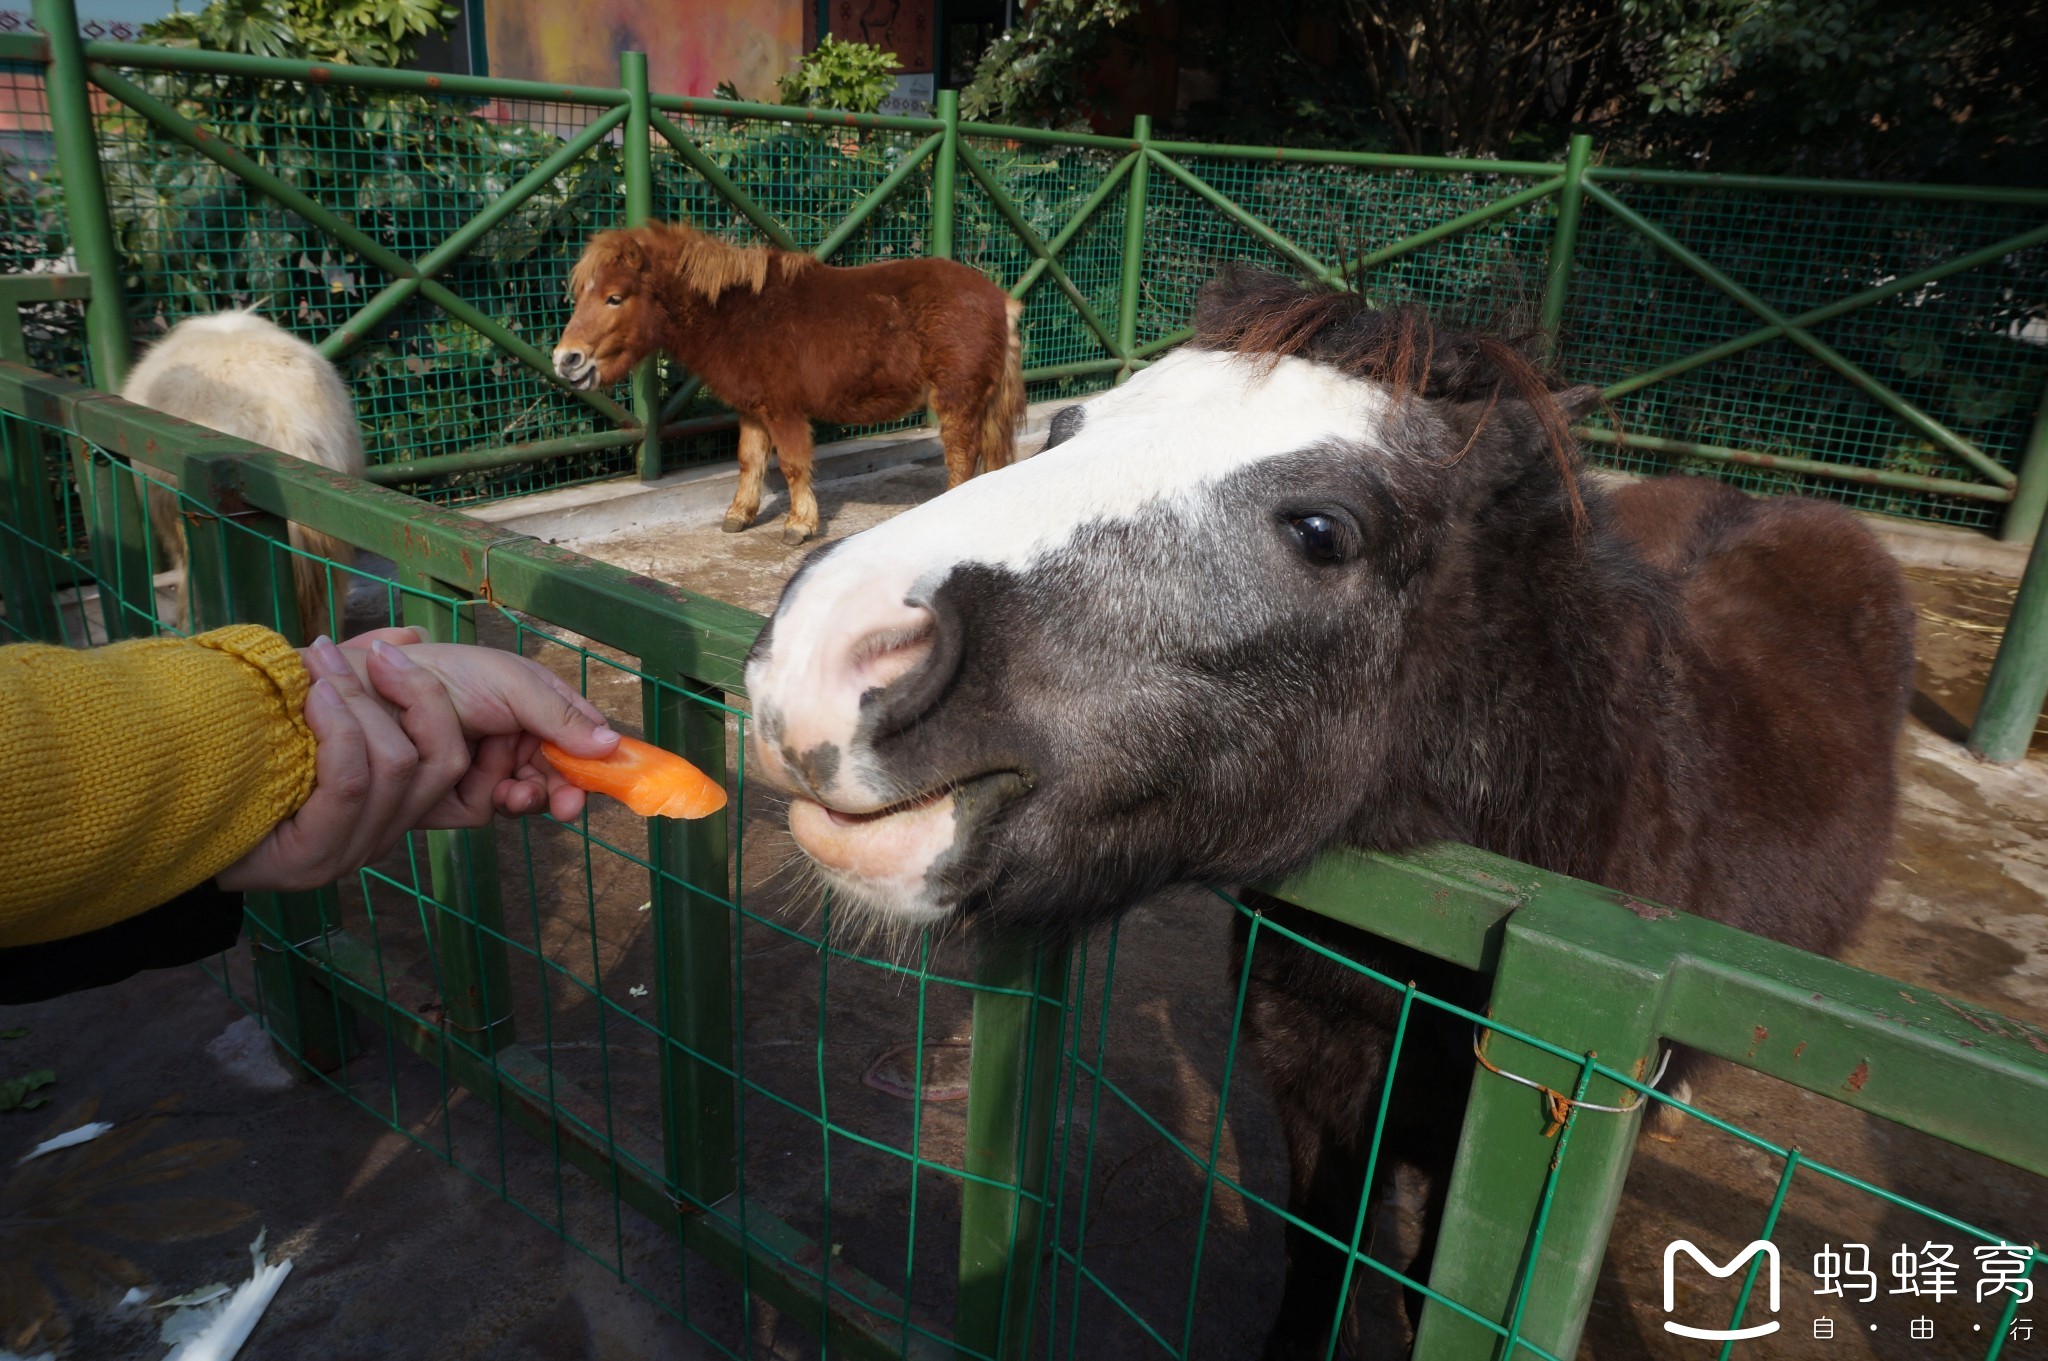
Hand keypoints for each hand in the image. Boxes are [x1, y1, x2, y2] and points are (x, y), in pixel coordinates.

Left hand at [216, 637, 456, 892]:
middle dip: (403, 691)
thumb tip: (408, 637)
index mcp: (390, 804)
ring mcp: (351, 852)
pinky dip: (338, 732)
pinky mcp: (314, 860)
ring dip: (358, 701)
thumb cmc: (236, 757)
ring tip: (315, 667)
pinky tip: (311, 700)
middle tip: (344, 651)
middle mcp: (382, 834)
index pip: (453, 757)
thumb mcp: (308, 712)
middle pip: (439, 759)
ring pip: (396, 765)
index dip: (433, 698)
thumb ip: (358, 681)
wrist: (164, 811)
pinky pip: (351, 784)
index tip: (389, 650)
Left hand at [338, 630, 619, 822]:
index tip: (597, 782)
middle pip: (556, 774)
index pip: (577, 735)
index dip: (591, 760)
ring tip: (515, 795)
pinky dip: (488, 801)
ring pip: (524, 797)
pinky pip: (483, 810)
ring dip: (526, 796)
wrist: (368, 694)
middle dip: (560, 788)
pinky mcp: (449, 796)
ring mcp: (481, 767)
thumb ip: (560, 714)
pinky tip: (487, 793)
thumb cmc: (441, 673)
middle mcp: (510, 736)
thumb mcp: (510, 681)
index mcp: (532, 702)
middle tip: (564, 806)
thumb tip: (613, 745)